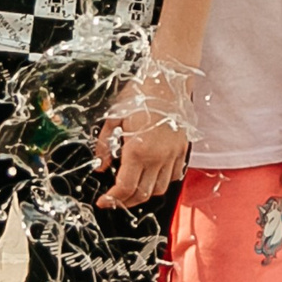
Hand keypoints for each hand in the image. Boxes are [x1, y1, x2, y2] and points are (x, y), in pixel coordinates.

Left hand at [94, 62, 192, 208]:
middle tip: (115, 200)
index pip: (124, 187)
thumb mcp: (114, 117)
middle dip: (125, 201)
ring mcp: (172, 155)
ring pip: (160, 188)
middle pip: (142, 194)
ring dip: (145, 194)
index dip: (112, 199)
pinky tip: (153, 176)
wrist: (167, 80)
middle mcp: (157, 157)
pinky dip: (163, 181)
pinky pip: (174, 175)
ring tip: (133, 190)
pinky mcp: (182, 149)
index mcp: (138, 150)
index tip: (104, 201)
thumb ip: (104, 145)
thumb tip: (99, 165)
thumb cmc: (141, 94)